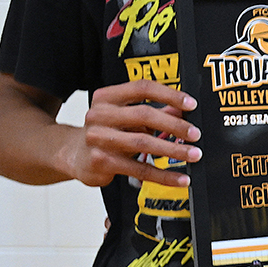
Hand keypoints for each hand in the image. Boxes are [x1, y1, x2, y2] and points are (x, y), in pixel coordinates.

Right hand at [66, 80, 199, 187]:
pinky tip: (180, 178)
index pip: (142, 88)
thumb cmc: (105, 132)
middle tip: (195, 134)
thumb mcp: (126, 116)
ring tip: (193, 154)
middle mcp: (99, 115)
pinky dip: (164, 175)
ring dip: (173, 150)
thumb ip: (154, 111)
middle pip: (144, 115)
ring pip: (143, 143)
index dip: (169, 94)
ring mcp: (98, 139)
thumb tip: (183, 110)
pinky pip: (139, 169)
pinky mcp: (101, 162)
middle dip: (175, 125)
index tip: (191, 104)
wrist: (72, 154)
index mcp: (107, 97)